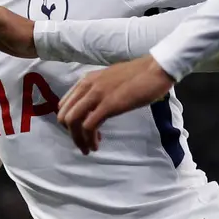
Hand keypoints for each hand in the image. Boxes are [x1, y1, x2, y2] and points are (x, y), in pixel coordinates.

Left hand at [57, 55, 173, 152]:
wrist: (155, 70)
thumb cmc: (138, 75)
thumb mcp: (110, 80)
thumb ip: (99, 90)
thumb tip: (94, 107)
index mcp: (86, 80)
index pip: (64, 104)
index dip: (69, 122)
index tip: (82, 131)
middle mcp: (87, 86)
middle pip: (64, 115)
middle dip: (71, 134)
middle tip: (83, 143)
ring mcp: (97, 95)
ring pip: (73, 122)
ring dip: (78, 139)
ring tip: (88, 148)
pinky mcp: (108, 105)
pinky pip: (89, 126)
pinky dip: (89, 140)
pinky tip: (97, 145)